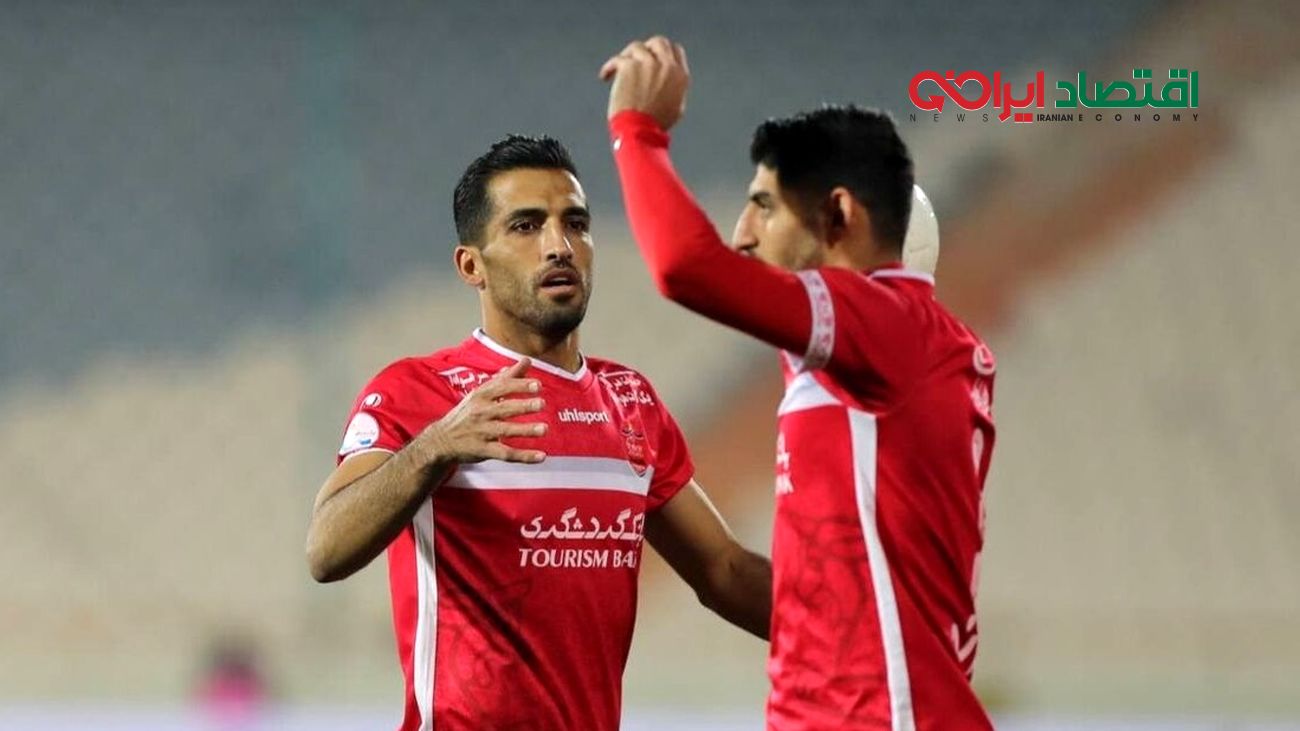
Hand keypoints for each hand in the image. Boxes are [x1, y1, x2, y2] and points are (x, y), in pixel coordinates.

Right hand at [418, 359, 546, 463]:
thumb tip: (526, 361)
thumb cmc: (467, 412)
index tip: (538, 385)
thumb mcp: (482, 392)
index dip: (519, 386)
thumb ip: (506, 378)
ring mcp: (482, 432)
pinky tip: (541, 456)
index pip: (501, 388)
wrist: (442, 439)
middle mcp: (481, 412)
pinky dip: (524, 456)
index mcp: (481, 395)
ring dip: (525, 430)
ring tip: (544, 428)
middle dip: (523, 406)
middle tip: (541, 403)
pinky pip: (506, 454)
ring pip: (506, 431)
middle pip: (504, 408)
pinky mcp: (484, 450)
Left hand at [599, 35, 689, 130]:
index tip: (653, 57)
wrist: (640, 130)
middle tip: (636, 59)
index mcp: (680, 75)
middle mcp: (666, 65)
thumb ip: (673, 88)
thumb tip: (666, 81)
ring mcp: (648, 63)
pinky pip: (617, 59)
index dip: (663, 52)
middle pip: (658, 42)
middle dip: (647, 48)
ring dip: (627, 57)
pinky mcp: (629, 65)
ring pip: (637, 47)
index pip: (675, 50)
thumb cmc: (655, 126)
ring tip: (620, 70)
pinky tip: (605, 76)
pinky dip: (609, 68)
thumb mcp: (676, 106)